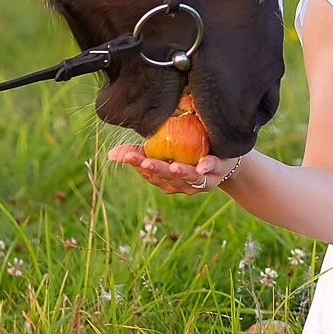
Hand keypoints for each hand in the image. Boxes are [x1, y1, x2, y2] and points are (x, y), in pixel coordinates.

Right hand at [106, 144, 237, 195]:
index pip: (147, 172)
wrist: (221, 159)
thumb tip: (111, 153)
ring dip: (181, 173)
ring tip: (174, 166)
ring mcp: (198, 181)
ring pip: (188, 177)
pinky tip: (203, 166)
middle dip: (156, 170)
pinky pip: (211, 170)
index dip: (136, 164)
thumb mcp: (163, 150)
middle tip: (145, 162)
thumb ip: (141, 150)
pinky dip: (206, 168)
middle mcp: (180, 183)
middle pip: (166, 177)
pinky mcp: (216, 173)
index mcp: (164, 179)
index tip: (126, 155)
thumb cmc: (186, 153)